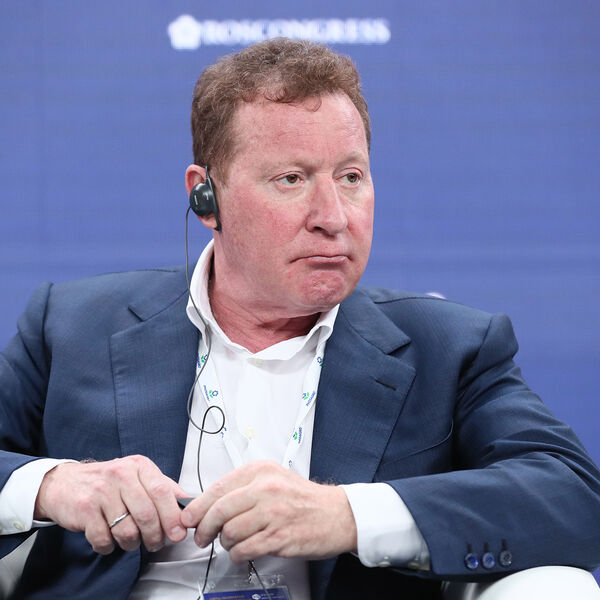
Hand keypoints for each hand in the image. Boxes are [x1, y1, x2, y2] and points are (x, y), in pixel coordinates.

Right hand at [34, 455, 187, 554]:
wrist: (64, 482)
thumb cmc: (107, 482)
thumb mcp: (138, 475)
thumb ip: (163, 488)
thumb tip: (187, 504)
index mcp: (139, 466)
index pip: (162, 491)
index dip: (173, 516)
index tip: (179, 533)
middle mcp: (121, 474)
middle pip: (147, 514)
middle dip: (155, 536)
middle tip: (155, 543)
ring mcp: (102, 491)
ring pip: (127, 530)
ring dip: (132, 544)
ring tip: (130, 540)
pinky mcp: (85, 509)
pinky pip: (104, 539)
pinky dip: (109, 546)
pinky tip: (109, 539)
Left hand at [180, 460, 356, 562]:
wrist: (338, 514)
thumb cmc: (303, 499)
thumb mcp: (274, 479)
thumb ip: (243, 488)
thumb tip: (208, 503)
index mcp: (261, 471)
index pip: (218, 488)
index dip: (198, 507)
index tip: (190, 518)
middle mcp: (266, 488)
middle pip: (219, 511)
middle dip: (204, 528)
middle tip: (202, 537)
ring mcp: (273, 513)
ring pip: (229, 532)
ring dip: (225, 543)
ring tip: (232, 543)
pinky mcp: (280, 537)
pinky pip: (244, 549)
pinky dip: (238, 554)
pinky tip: (244, 551)